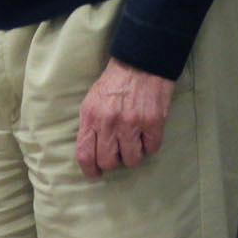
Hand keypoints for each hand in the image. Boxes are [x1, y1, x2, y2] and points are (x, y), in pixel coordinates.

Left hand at [76, 57, 177, 177]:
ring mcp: (132, 124)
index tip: (95, 174)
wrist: (141, 63)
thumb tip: (91, 152)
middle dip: (114, 161)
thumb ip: (90, 125)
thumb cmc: (114, 82)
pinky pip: (152, 149)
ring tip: (134, 139)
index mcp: (90, 116)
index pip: (84, 154)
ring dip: (133, 153)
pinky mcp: (153, 123)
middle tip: (118, 151)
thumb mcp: (92, 100)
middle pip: (109, 162)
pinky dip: (150, 144)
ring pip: (132, 160)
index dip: (89, 170)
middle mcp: (108, 123)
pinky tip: (148, 132)